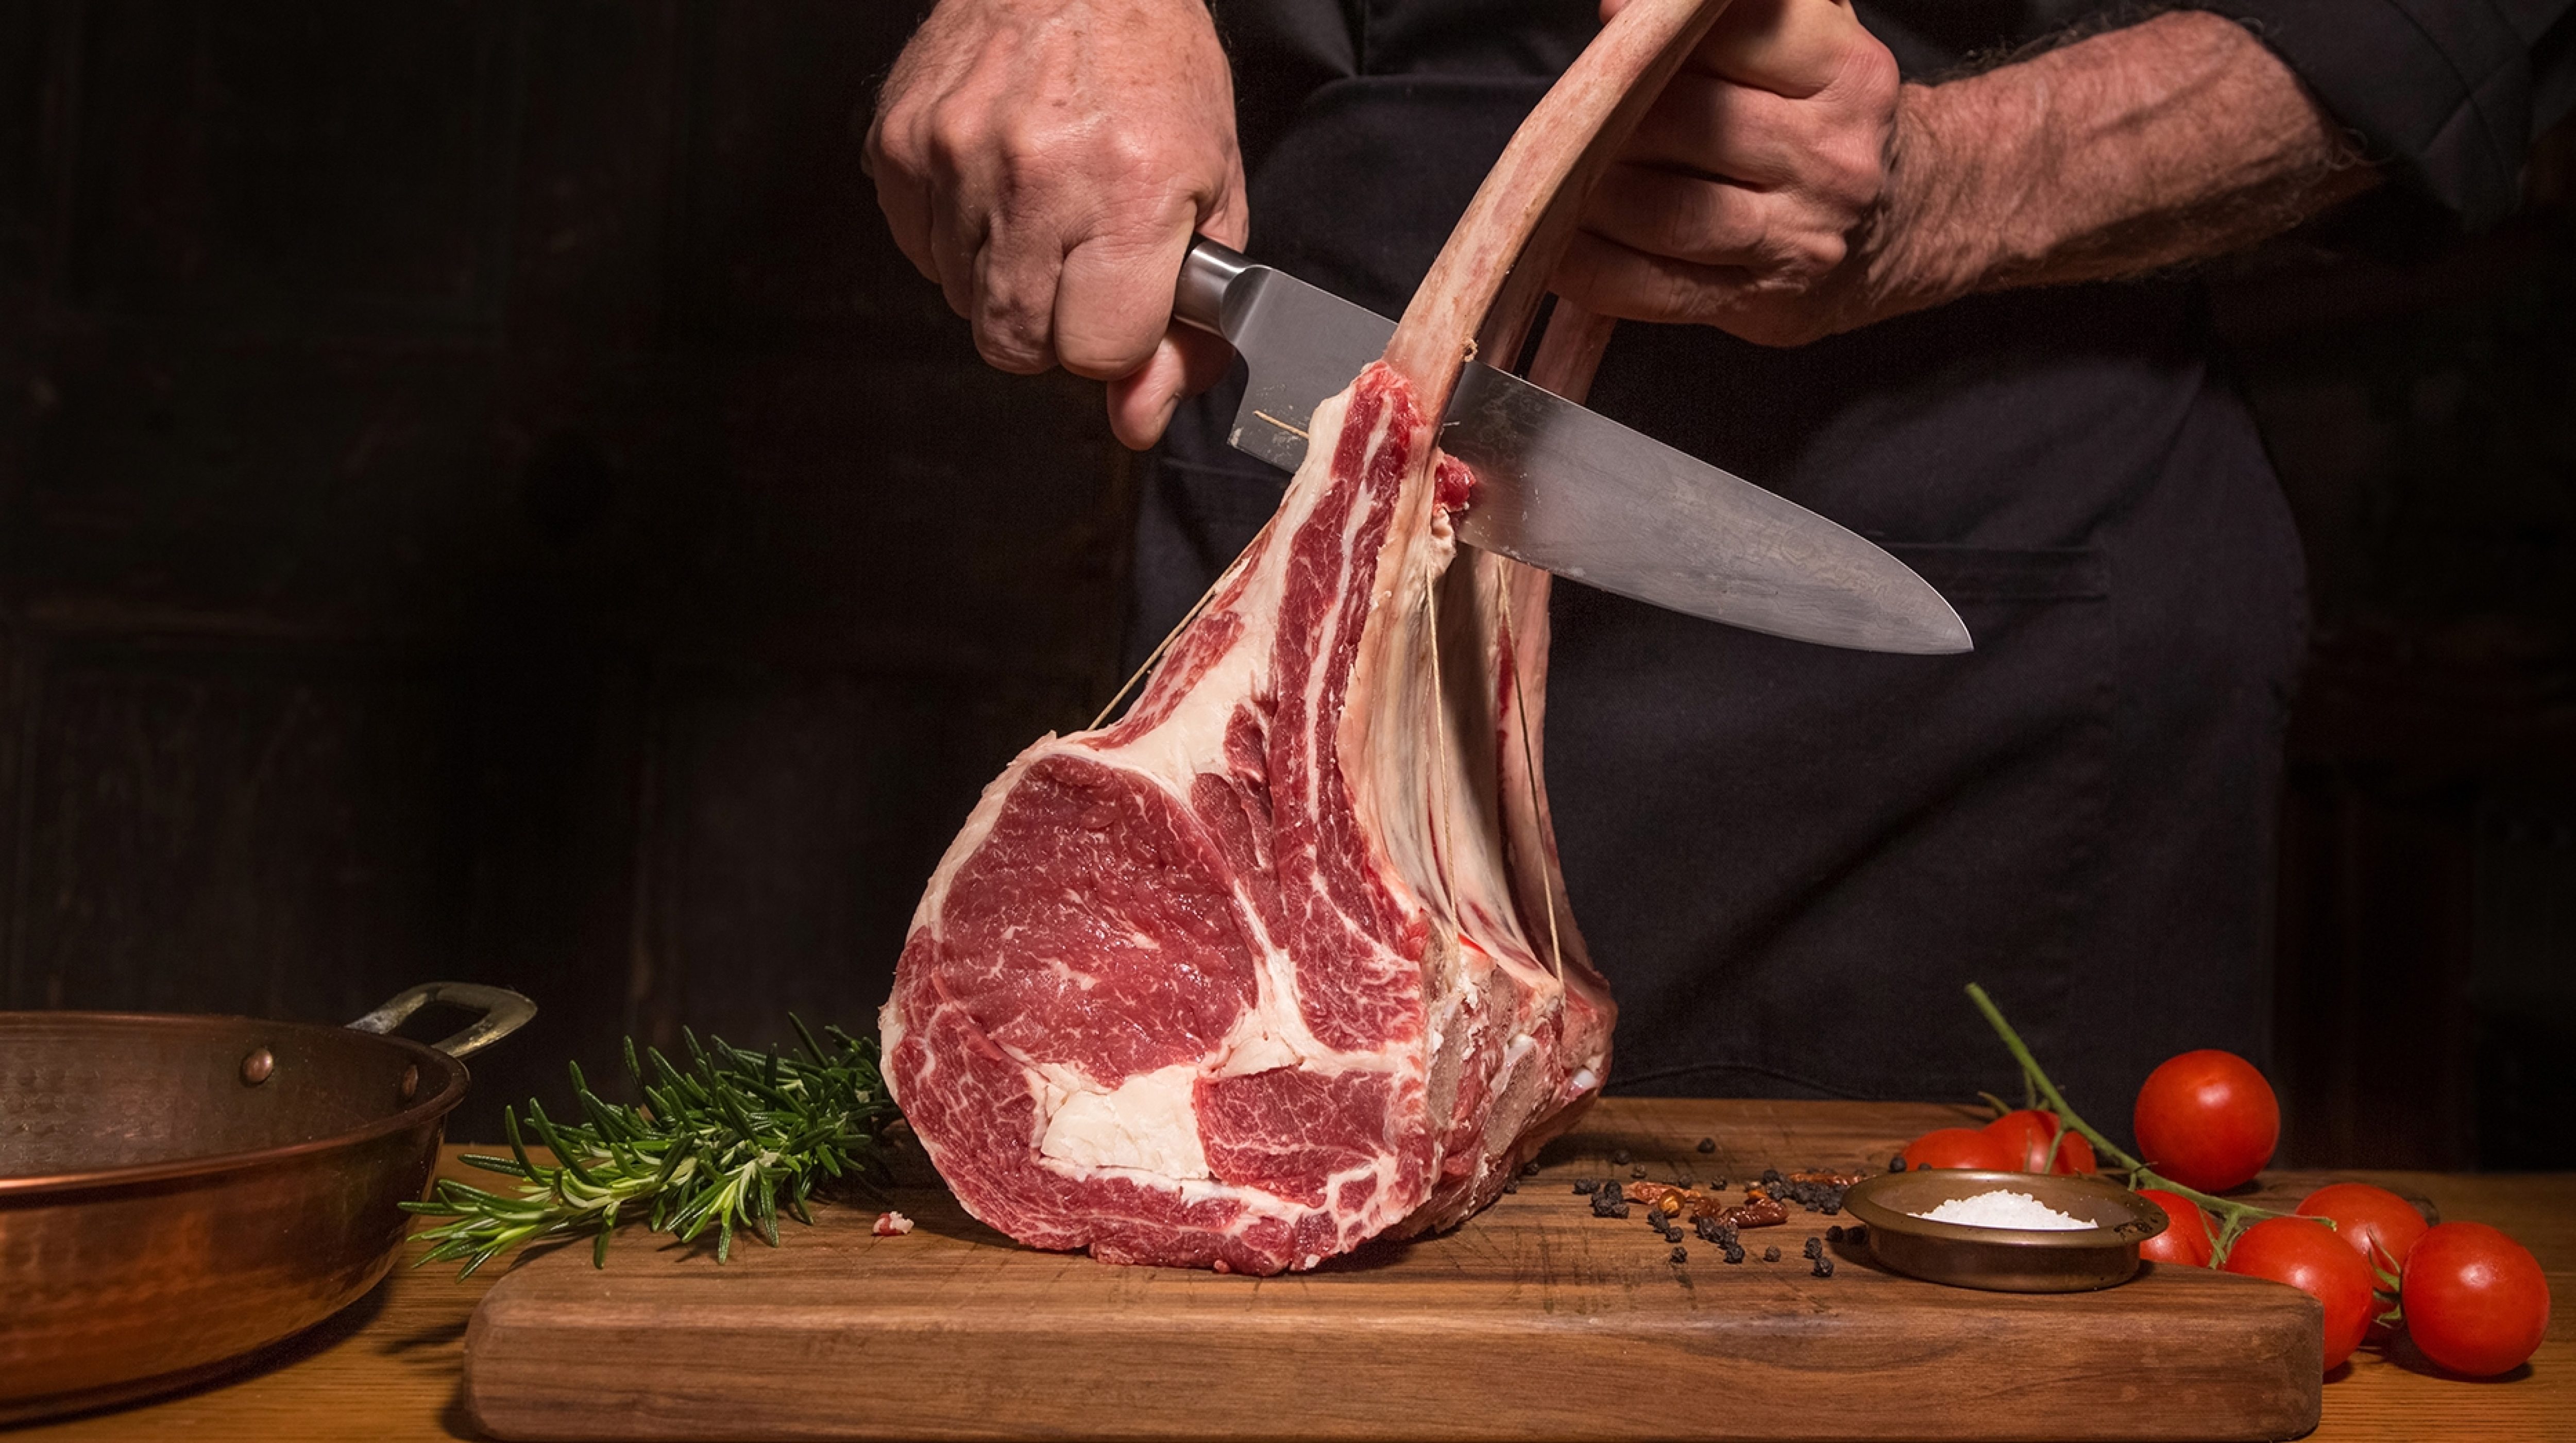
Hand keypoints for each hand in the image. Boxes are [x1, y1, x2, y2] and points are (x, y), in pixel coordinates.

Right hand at [866, 0, 1248, 447]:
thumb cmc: (1154, 70)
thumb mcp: (1211, 197)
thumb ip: (1185, 329)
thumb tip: (1136, 420)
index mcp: (1129, 191)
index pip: (1096, 353)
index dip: (1112, 343)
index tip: (1122, 305)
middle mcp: (1035, 174)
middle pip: (1016, 345)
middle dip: (1053, 327)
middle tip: (1079, 263)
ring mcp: (955, 156)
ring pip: (963, 303)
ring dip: (1004, 277)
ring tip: (1041, 207)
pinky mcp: (899, 143)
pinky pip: (918, 250)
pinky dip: (955, 237)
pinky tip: (994, 185)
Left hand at [1555, 0, 1899, 345]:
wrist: (1898, 223)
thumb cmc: (1821, 118)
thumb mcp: (1806, 40)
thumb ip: (1729, 17)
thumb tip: (1623, 9)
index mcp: (1847, 73)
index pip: (1733, 35)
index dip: (1657, 28)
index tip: (1614, 24)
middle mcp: (1832, 158)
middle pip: (1684, 123)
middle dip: (1612, 116)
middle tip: (1575, 112)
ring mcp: (1798, 239)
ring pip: (1663, 211)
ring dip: (1592, 193)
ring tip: (1560, 177)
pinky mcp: (1759, 303)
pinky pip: (1651, 288)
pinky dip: (1590, 267)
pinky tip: (1557, 247)